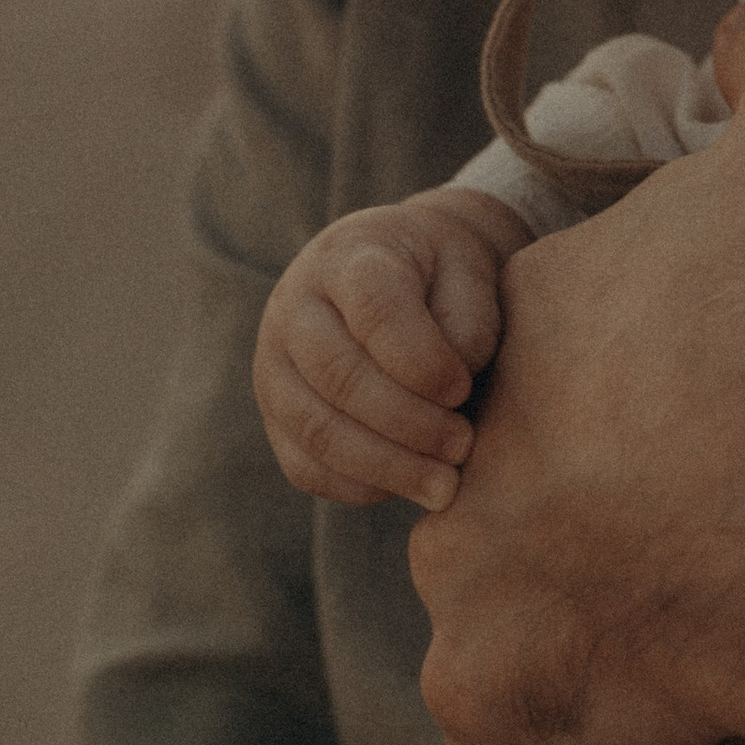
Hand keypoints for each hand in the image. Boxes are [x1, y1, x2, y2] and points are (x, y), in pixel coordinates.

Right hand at [253, 186, 531, 510]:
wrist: (400, 275)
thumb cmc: (443, 278)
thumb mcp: (469, 273)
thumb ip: (467, 322)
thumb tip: (446, 395)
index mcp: (349, 258)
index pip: (373, 309)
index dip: (422, 360)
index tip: (462, 387)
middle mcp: (295, 309)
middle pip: (338, 376)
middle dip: (408, 423)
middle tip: (463, 446)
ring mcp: (275, 365)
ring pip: (317, 429)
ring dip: (387, 467)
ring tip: (445, 485)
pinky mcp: (275, 418)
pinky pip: (306, 467)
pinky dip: (360, 486)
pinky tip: (408, 484)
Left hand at [410, 2, 744, 744]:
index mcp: (521, 322)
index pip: (551, 337)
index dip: (641, 359)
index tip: (722, 388)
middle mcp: (465, 447)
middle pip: (509, 465)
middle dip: (587, 486)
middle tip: (703, 507)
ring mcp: (468, 580)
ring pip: (492, 595)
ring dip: (564, 604)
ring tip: (679, 614)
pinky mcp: (497, 693)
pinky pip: (497, 731)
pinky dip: (544, 732)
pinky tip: (622, 718)